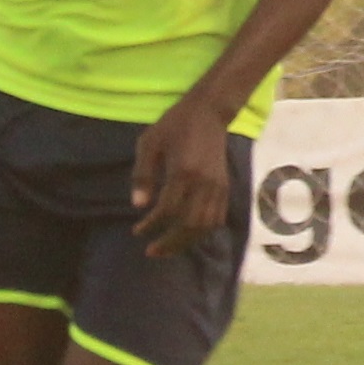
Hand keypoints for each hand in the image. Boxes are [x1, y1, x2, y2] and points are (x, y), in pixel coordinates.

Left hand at [130, 95, 236, 257]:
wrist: (209, 112)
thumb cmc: (173, 125)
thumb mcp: (149, 143)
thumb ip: (142, 174)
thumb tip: (138, 205)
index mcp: (183, 172)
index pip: (167, 210)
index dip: (151, 225)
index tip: (138, 232)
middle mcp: (204, 183)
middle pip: (189, 224)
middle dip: (169, 243)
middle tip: (151, 252)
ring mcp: (218, 187)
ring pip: (205, 226)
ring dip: (186, 242)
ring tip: (167, 249)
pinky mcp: (225, 187)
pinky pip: (217, 218)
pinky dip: (203, 232)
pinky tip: (188, 236)